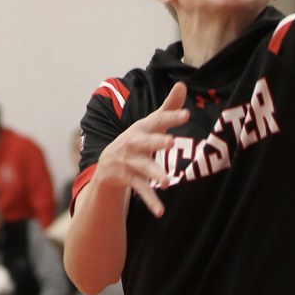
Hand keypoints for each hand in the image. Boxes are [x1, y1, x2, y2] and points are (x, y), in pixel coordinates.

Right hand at [93, 82, 189, 217]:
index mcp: (142, 128)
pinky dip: (151, 201)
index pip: (158, 120)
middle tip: (170, 142)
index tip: (186, 114)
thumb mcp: (150, 124)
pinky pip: (141, 190)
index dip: (171, 116)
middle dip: (157, 141)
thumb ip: (168, 107)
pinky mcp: (127, 179)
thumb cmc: (137, 140)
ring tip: (167, 182)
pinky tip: (160, 211)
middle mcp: (134, 143)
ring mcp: (129, 162)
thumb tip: (182, 83)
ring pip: (143, 168)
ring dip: (154, 174)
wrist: (108, 164)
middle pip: (146, 142)